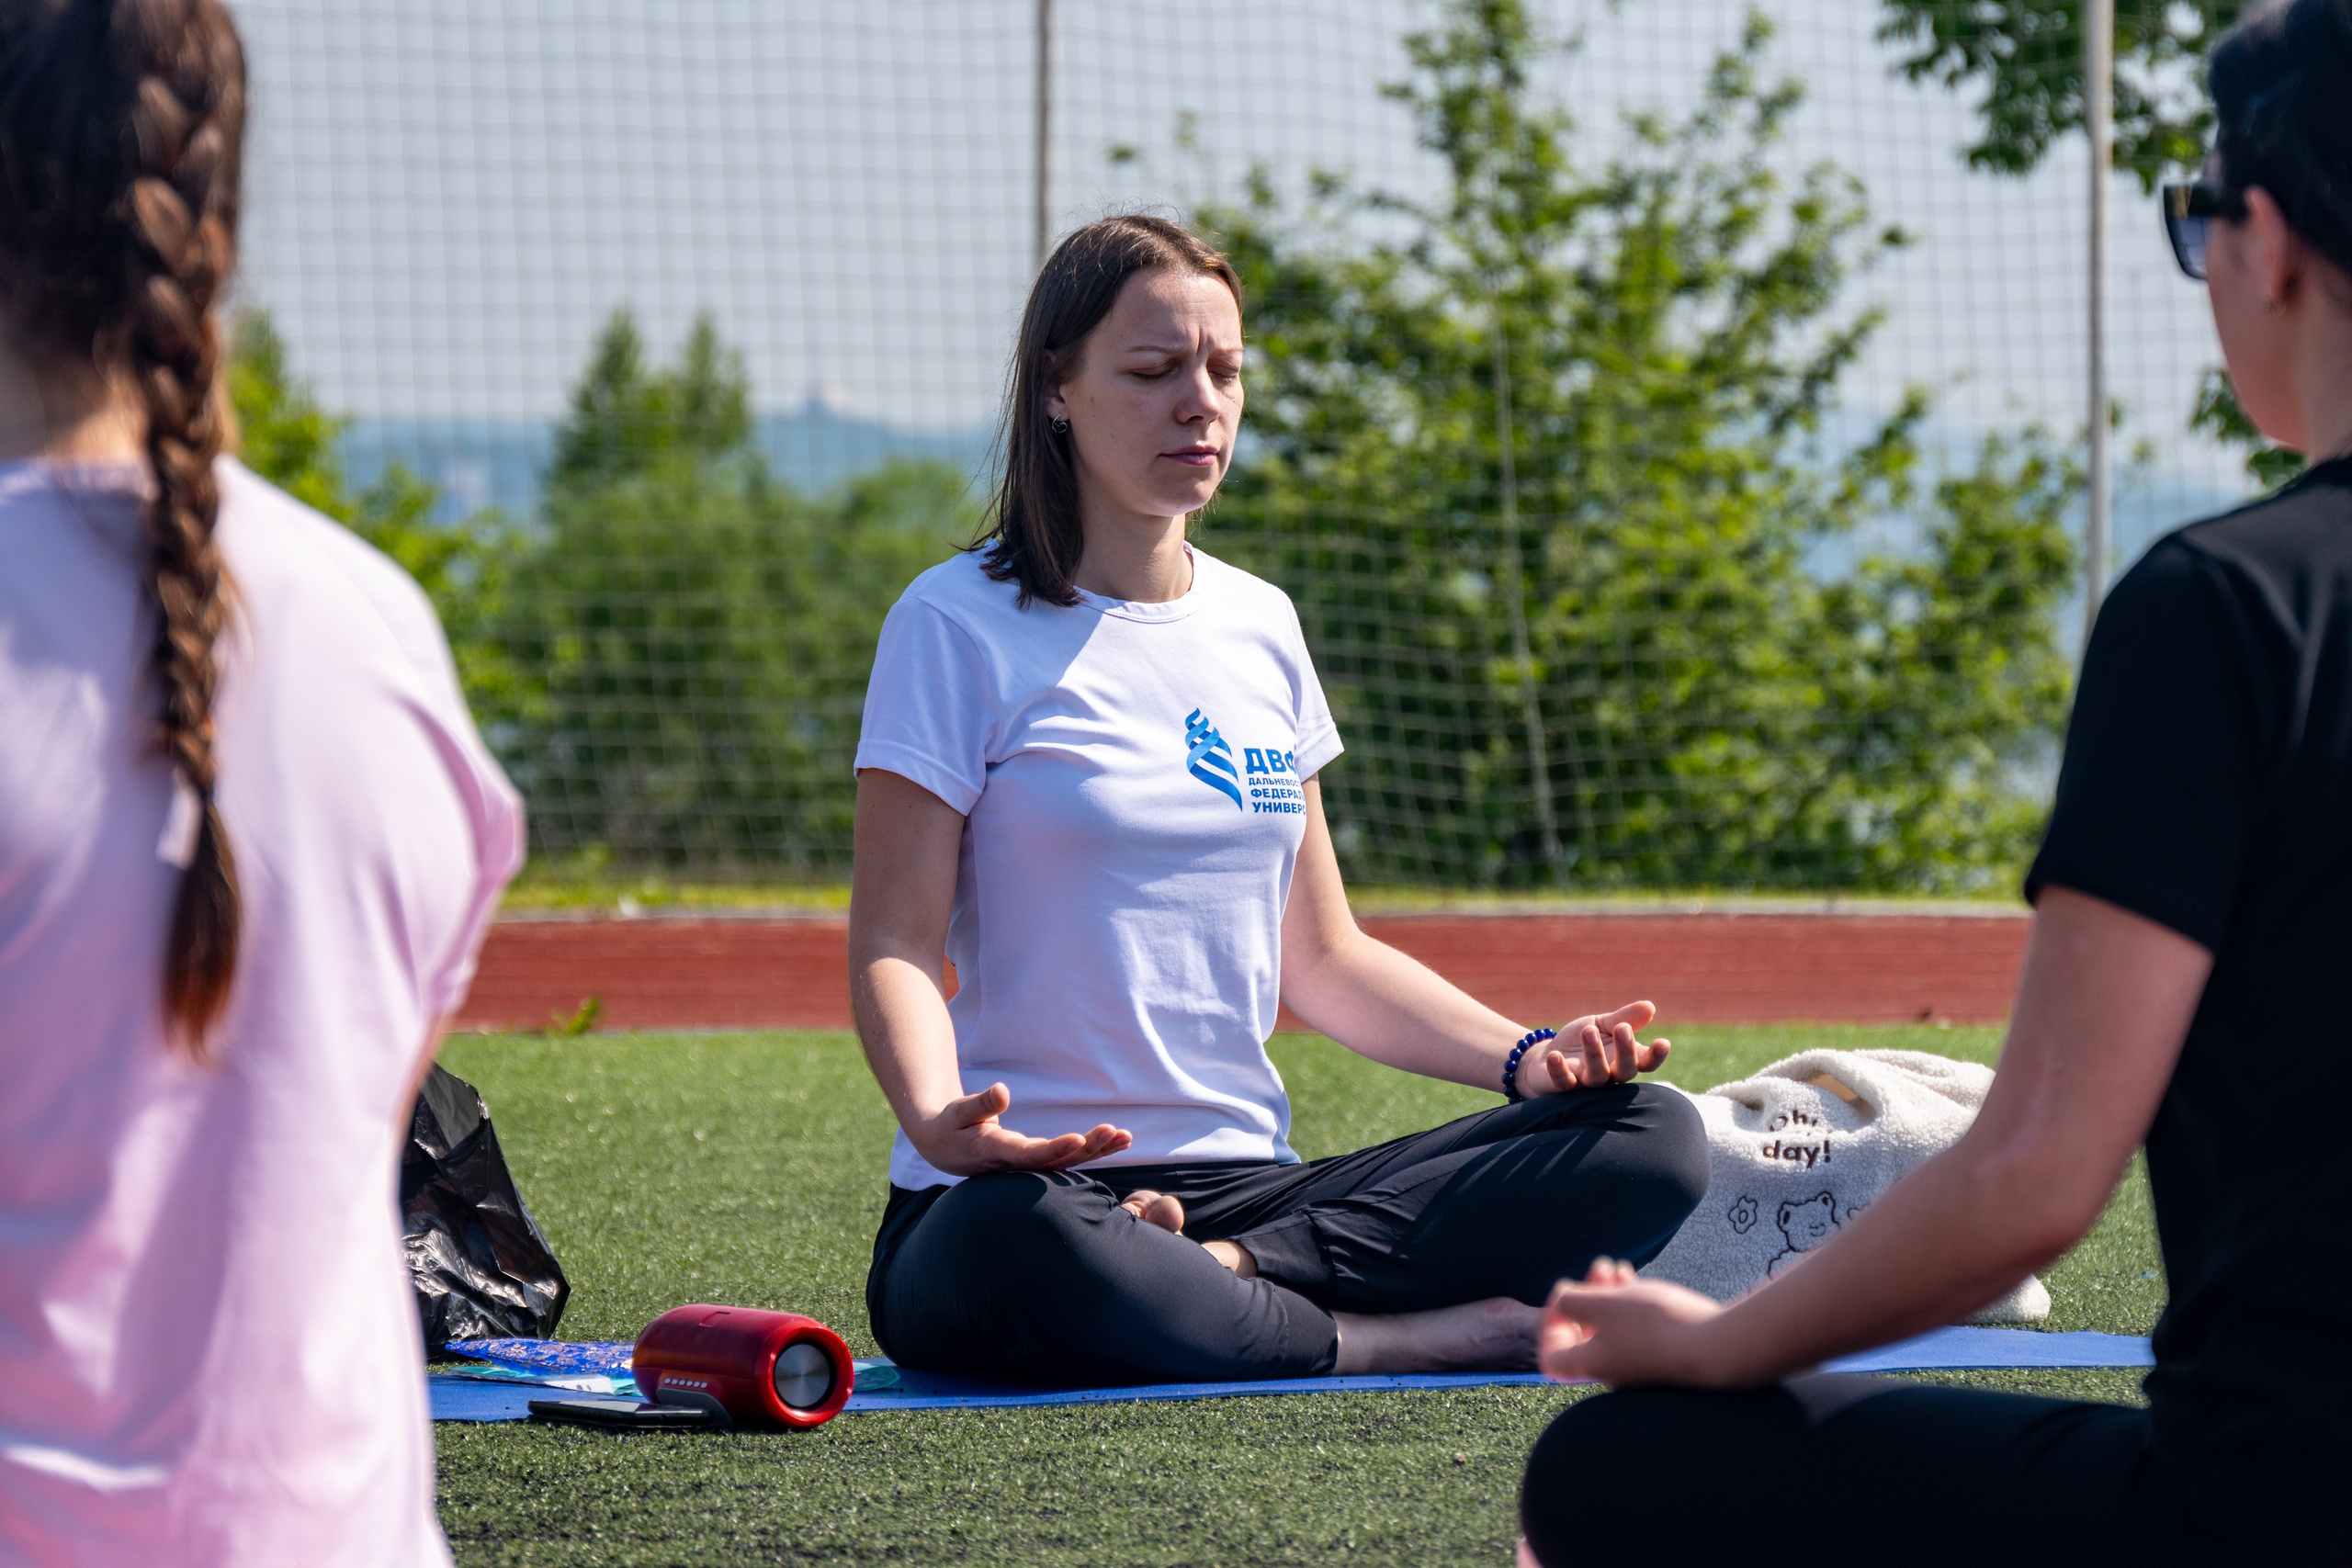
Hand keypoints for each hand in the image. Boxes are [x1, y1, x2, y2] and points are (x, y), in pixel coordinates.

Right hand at [912, 1082, 1131, 1176]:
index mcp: (996, 1153)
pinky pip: (1069, 1158)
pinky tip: (1119, 1141)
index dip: (1055, 1149)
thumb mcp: (959, 1111)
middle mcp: (1017, 1165)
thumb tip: (1003, 1091)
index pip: (1029, 1154)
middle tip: (1114, 1131)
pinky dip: (1094, 1149)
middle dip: (1088, 1147)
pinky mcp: (1038, 1161)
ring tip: (1126, 1136)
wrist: (945, 1149)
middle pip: (1057, 1161)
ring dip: (1098, 1150)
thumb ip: (981, 1103)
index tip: (1079, 1139)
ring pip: (1068, 1162)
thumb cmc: (952, 1126)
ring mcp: (1030, 1166)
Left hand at [1523, 1001, 1670, 1094]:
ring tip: (1589, 1031)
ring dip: (1594, 1054)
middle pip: (1625, 1071)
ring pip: (1597, 1076)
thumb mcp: (1601, 1024)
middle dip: (1626, 1051)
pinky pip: (1563, 1082)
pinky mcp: (1562, 1086)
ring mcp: (1586, 1083)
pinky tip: (1555, 1055)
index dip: (1656, 1055)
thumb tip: (1650, 1007)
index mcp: (1623, 1058)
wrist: (1545, 1056)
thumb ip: (1624, 1018)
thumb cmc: (1581, 1040)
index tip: (1664, 1043)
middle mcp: (1609, 1074)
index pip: (1645, 1061)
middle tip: (1623, 1028)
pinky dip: (1559, 1070)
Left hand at [1538, 1256, 1731, 1386]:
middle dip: (1585, 1296)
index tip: (1564, 1297)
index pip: (1551, 1357)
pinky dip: (1631, 1303)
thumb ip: (1572, 1302)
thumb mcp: (1603, 1304)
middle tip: (1599, 1268)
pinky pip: (1637, 1328)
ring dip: (1609, 1294)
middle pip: (1584, 1335)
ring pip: (1612, 1327)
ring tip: (1617, 1266)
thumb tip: (1562, 1299)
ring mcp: (1641, 1366)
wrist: (1718, 1346)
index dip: (1550, 1325)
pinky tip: (1636, 1279)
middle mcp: (1613, 1372)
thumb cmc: (1656, 1325)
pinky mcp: (1665, 1356)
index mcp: (1592, 1366)